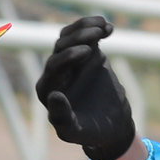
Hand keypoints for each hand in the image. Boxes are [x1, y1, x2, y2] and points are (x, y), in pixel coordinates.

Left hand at [35, 15, 136, 159]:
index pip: (53, 67)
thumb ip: (61, 117)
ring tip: (103, 27)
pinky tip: (109, 28)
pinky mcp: (84, 52)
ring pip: (70, 36)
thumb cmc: (89, 132)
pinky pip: (84, 34)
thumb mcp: (74, 131)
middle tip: (97, 36)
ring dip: (85, 28)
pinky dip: (94, 27)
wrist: (111, 125)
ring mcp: (69, 60)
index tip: (88, 52)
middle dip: (78, 39)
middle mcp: (54, 72)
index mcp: (47, 89)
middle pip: (61, 47)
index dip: (68, 57)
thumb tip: (53, 95)